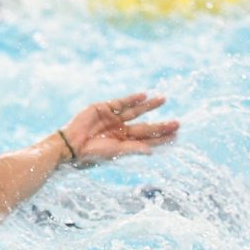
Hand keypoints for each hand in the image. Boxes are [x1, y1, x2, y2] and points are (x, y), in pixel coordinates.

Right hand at [60, 93, 177, 166]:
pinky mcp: (104, 108)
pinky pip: (121, 102)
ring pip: (136, 112)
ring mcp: (113, 119)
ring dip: (149, 106)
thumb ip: (133, 149)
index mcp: (124, 144)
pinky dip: (132, 99)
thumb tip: (151, 152)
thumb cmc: (92, 154)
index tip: (176, 136)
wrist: (71, 145)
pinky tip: (144, 95)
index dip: (161, 138)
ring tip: (163, 99)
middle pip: (145, 127)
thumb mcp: (114, 152)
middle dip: (160, 125)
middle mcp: (121, 131)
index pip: (147, 140)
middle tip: (178, 123)